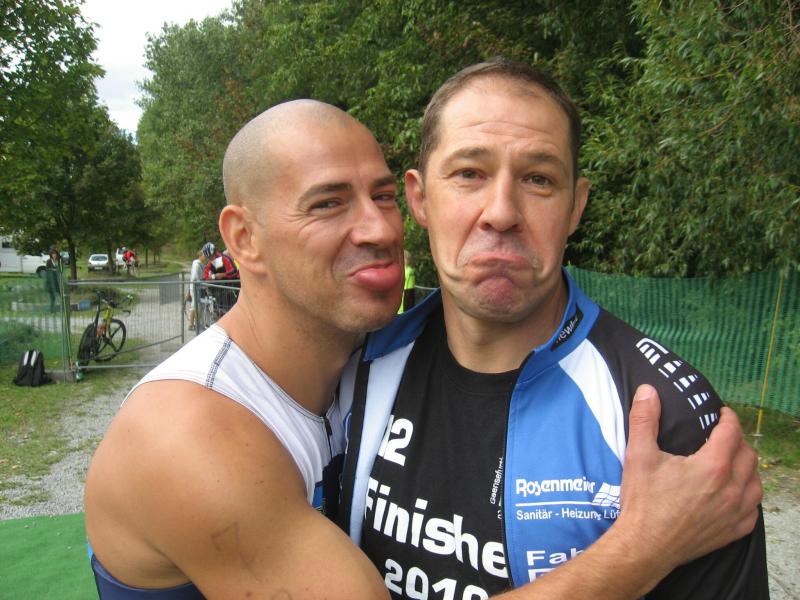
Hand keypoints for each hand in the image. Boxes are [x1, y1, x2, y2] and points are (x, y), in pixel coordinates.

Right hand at [616, 385, 760, 580]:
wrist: (644, 546)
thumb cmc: (642, 502)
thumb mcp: (639, 455)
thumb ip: (645, 419)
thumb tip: (648, 391)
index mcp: (712, 466)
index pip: (732, 432)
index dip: (728, 418)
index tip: (722, 413)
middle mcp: (731, 489)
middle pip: (748, 455)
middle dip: (738, 440)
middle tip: (723, 435)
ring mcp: (735, 513)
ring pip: (756, 482)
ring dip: (747, 467)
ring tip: (732, 461)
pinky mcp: (733, 532)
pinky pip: (754, 509)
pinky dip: (748, 496)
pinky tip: (735, 493)